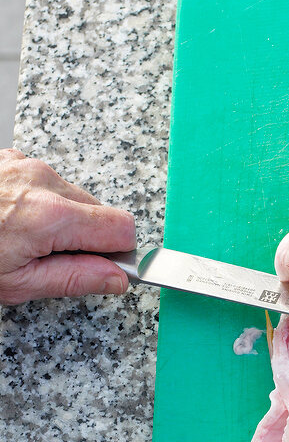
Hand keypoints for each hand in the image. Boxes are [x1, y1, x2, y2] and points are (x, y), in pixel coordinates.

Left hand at [0, 148, 134, 304]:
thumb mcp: (18, 283)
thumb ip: (75, 279)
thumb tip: (115, 279)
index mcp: (51, 216)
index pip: (122, 229)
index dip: (119, 253)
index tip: (104, 268)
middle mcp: (44, 181)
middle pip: (100, 211)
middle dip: (87, 238)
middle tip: (52, 261)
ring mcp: (26, 165)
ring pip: (73, 197)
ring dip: (62, 221)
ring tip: (23, 239)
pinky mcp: (12, 159)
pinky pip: (46, 183)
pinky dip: (40, 203)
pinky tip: (13, 220)